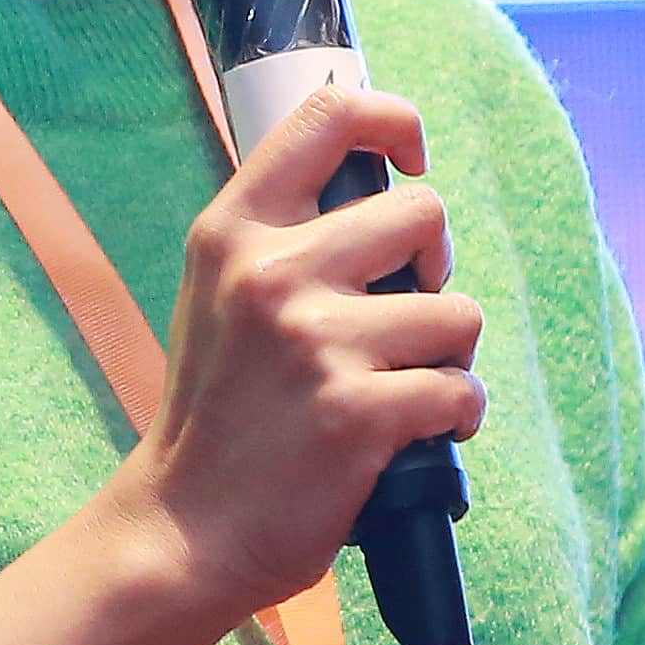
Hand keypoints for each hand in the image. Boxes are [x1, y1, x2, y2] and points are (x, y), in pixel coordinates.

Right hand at [106, 80, 482, 626]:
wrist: (183, 529)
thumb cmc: (217, 411)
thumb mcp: (218, 293)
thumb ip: (281, 236)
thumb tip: (381, 183)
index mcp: (234, 229)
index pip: (330, 115)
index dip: (395, 123)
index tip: (410, 163)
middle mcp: (273, 272)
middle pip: (423, 213)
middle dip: (434, 269)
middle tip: (405, 317)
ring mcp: (317, 342)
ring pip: (458, 312)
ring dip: (449, 356)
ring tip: (405, 387)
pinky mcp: (359, 413)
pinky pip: (461, 391)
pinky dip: (457, 417)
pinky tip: (418, 435)